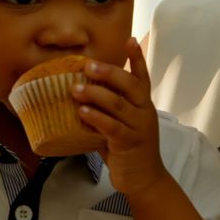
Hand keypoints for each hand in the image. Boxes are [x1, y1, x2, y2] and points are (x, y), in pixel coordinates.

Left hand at [72, 37, 166, 197]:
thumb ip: (109, 110)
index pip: (142, 77)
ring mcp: (139, 128)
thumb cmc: (128, 149)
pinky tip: (82, 112)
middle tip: (88, 65)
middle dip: (109, 73)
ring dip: (95, 94)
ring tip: (75, 88)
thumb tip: (79, 91)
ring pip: (118, 104)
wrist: (144, 180)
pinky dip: (96, 117)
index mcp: (143, 105)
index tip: (129, 40)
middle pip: (131, 85)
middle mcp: (144, 112)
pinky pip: (112, 127)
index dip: (137, 58)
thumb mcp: (122, 124)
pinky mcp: (129, 144)